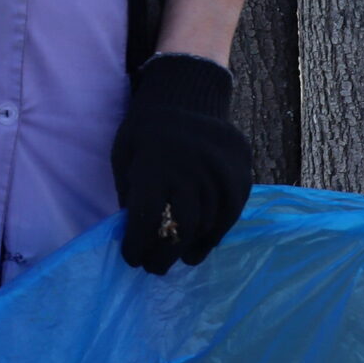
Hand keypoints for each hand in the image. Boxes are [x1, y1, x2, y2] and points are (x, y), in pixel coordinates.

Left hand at [111, 52, 252, 273]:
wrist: (187, 94)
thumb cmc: (146, 129)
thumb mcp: (124, 155)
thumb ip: (129, 192)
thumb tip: (134, 234)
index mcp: (153, 166)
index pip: (144, 219)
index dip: (137, 245)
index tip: (132, 258)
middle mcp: (189, 171)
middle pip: (180, 228)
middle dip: (164, 255)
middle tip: (156, 268)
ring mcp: (218, 172)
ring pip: (207, 224)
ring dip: (191, 247)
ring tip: (180, 258)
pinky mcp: (239, 174)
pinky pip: (230, 214)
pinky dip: (216, 234)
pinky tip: (202, 244)